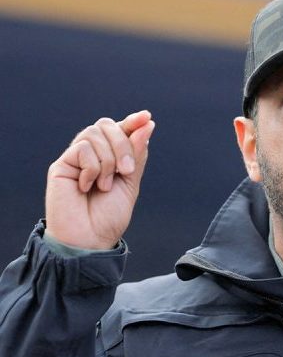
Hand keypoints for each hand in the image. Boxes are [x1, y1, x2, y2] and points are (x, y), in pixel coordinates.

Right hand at [45, 110, 155, 248]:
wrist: (90, 239)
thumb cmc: (109, 216)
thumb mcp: (131, 182)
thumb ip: (137, 154)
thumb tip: (147, 124)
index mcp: (111, 157)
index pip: (120, 129)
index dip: (133, 121)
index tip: (146, 117)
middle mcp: (92, 154)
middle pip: (107, 125)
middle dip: (123, 144)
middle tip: (127, 171)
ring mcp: (76, 158)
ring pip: (94, 133)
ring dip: (108, 159)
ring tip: (106, 185)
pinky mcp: (61, 165)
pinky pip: (82, 148)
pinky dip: (93, 168)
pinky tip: (88, 186)